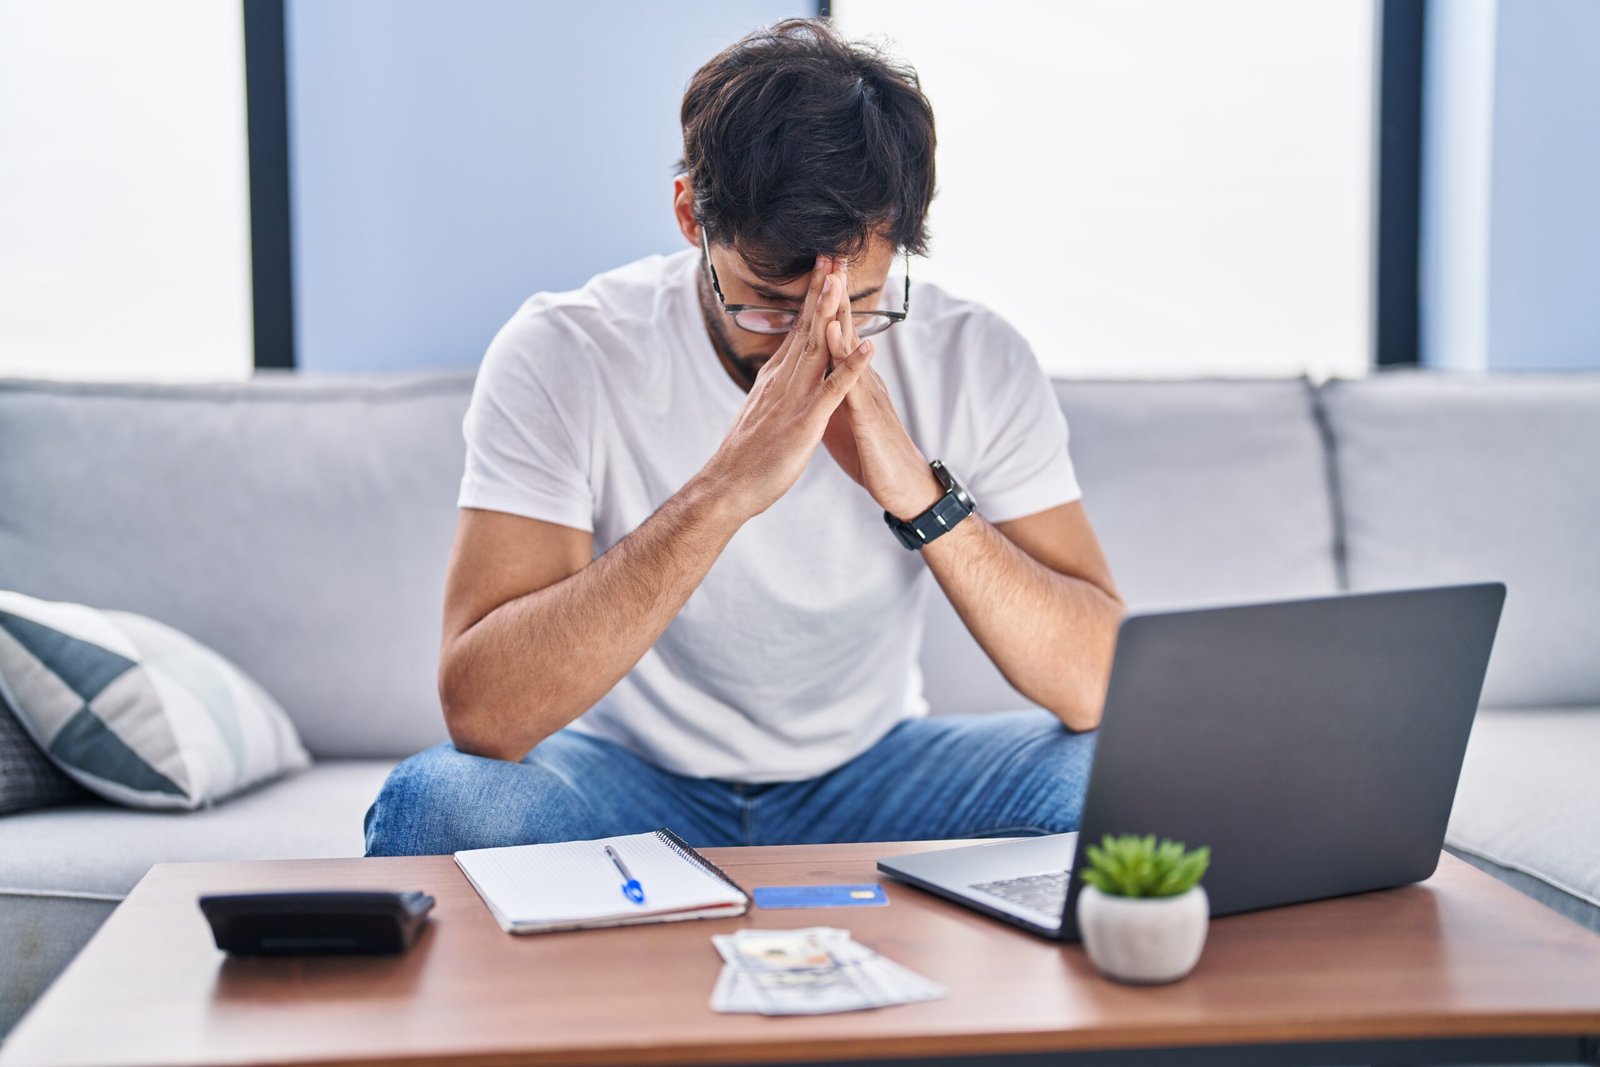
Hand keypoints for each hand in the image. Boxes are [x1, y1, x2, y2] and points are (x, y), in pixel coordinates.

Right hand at [700, 255, 875, 519]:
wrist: (727, 487)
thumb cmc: (746, 455)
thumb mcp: (762, 410)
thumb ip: (775, 387)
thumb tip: (780, 369)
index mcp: (777, 377)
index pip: (798, 328)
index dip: (813, 296)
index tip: (824, 266)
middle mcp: (784, 379)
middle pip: (807, 326)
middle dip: (822, 289)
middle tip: (834, 253)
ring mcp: (794, 398)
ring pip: (817, 347)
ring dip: (832, 314)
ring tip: (843, 281)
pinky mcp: (805, 423)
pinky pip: (833, 392)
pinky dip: (851, 368)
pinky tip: (869, 350)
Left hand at [820, 257, 943, 518]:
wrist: (904, 488)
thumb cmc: (873, 453)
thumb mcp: (844, 418)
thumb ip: (829, 393)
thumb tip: (813, 377)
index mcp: (852, 380)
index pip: (838, 334)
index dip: (827, 304)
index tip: (817, 270)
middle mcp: (863, 380)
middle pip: (848, 329)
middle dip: (837, 294)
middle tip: (829, 254)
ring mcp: (868, 396)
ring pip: (851, 349)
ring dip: (841, 314)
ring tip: (831, 281)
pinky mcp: (870, 418)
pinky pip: (853, 383)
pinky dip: (844, 357)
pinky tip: (835, 336)